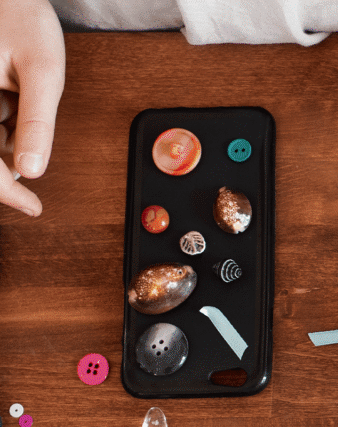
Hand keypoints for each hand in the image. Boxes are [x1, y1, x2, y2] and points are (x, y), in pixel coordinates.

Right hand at [0, 0, 64, 216]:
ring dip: (3, 135)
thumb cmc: (21, 17)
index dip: (7, 192)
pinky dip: (0, 118)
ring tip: (16, 93)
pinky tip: (8, 93)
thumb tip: (32, 170)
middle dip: (5, 158)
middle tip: (29, 145)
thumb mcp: (42, 71)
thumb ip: (37, 122)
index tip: (33, 207)